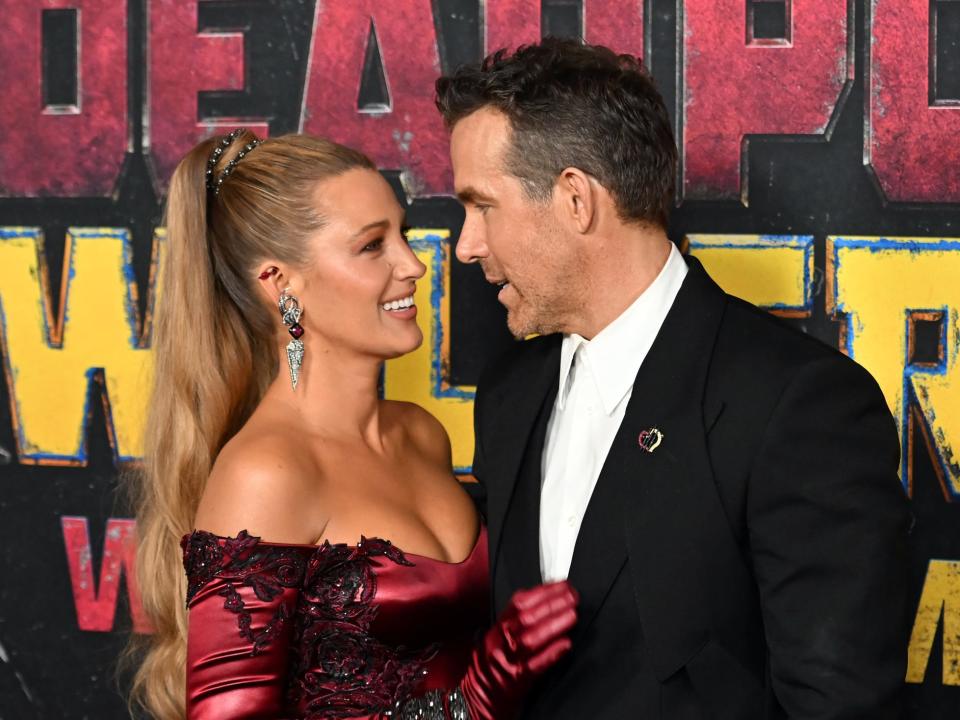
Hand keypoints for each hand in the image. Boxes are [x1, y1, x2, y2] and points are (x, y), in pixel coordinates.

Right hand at [459, 581, 578, 719]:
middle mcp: (500, 642)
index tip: (560, 585)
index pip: (518, 603)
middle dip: (552, 603)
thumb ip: (514, 621)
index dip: (541, 591)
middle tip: (572, 595)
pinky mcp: (517, 681)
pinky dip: (550, 654)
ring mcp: (508, 661)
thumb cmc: (489, 669)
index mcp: (496, 629)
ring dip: (554, 625)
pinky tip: (565, 644)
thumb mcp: (497, 639)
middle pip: (526, 618)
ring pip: (531, 639)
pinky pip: (534, 666)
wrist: (475, 700)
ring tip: (573, 615)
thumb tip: (542, 600)